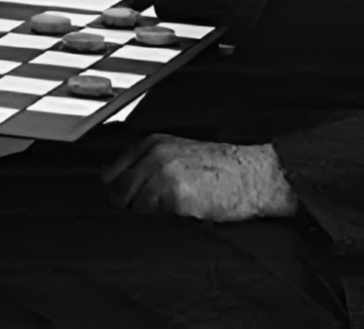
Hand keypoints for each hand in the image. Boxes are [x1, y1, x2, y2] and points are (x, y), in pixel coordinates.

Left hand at [102, 134, 299, 222]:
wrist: (254, 175)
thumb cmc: (222, 169)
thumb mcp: (179, 154)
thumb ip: (148, 164)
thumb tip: (116, 187)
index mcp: (153, 143)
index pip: (110, 172)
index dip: (115, 191)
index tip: (122, 202)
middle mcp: (154, 155)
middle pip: (117, 191)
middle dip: (128, 206)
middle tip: (152, 210)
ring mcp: (164, 173)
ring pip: (134, 206)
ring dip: (148, 214)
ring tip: (173, 208)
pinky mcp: (176, 195)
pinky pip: (155, 217)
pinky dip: (165, 220)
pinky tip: (185, 211)